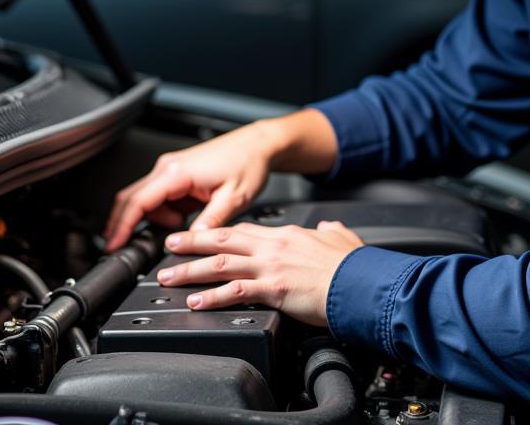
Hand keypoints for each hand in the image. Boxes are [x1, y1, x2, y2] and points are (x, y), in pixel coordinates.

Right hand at [104, 123, 274, 250]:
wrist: (259, 144)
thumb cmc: (248, 163)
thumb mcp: (233, 198)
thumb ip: (209, 223)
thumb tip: (191, 243)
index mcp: (177, 172)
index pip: (138, 201)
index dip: (121, 226)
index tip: (113, 245)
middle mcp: (168, 167)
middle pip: (132, 199)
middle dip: (126, 224)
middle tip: (127, 247)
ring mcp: (171, 169)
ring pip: (145, 200)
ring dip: (156, 218)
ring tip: (184, 223)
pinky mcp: (177, 173)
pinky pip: (159, 197)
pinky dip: (165, 211)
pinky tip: (184, 215)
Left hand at [157, 220, 363, 324]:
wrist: (360, 281)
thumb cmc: (353, 264)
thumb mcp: (341, 236)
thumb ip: (329, 230)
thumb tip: (327, 228)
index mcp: (287, 235)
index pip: (246, 230)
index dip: (220, 233)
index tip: (202, 236)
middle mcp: (274, 247)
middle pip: (224, 240)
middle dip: (193, 242)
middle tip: (170, 245)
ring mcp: (271, 267)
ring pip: (221, 264)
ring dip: (191, 270)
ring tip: (169, 277)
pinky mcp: (273, 289)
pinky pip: (235, 291)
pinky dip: (213, 297)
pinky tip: (197, 302)